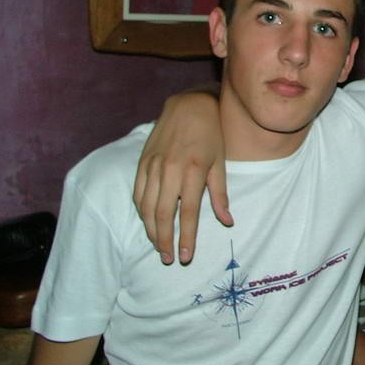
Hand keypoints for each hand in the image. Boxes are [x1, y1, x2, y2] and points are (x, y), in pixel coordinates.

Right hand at [133, 90, 230, 263]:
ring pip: (146, 207)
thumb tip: (227, 221)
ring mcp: (153, 165)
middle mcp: (170, 169)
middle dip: (165, 240)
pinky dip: (142, 211)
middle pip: (163, 214)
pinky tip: (148, 222)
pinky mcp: (142, 161)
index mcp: (192, 170)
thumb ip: (220, 194)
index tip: (186, 256)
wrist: (189, 105)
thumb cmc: (211, 134)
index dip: (186, 237)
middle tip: (169, 258)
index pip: (188, 212)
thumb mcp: (220, 162)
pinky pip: (137, 192)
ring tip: (159, 246)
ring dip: (151, 230)